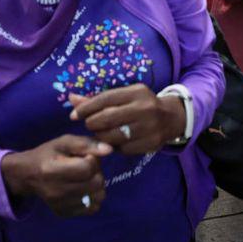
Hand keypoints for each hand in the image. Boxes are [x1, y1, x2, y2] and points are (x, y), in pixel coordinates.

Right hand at [0, 135, 110, 215]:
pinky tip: (83, 189)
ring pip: (98, 197)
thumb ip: (86, 144)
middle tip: (86, 167)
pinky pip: (92, 208)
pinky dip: (92, 198)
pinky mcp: (65, 213)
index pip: (87, 168)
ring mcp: (61, 205)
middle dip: (96, 173)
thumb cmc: (47, 155)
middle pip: (95, 183)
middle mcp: (56, 191)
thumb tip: (109, 150)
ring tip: (85, 179)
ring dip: (97, 186)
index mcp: (52, 170)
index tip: (86, 156)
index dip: (92, 160)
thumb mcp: (63, 142)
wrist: (28, 176)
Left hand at [68, 84, 185, 154]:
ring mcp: (149, 127)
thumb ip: (98, 99)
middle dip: (92, 124)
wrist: (172, 118)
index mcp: (136, 92)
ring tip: (101, 134)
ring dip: (101, 137)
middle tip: (89, 126)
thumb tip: (71, 99)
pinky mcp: (151, 143)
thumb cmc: (141, 105)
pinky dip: (114, 146)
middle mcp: (144, 108)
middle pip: (107, 119)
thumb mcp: (124, 96)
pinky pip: (123, 149)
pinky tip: (115, 141)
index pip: (105, 99)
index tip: (73, 116)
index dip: (86, 108)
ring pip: (113, 136)